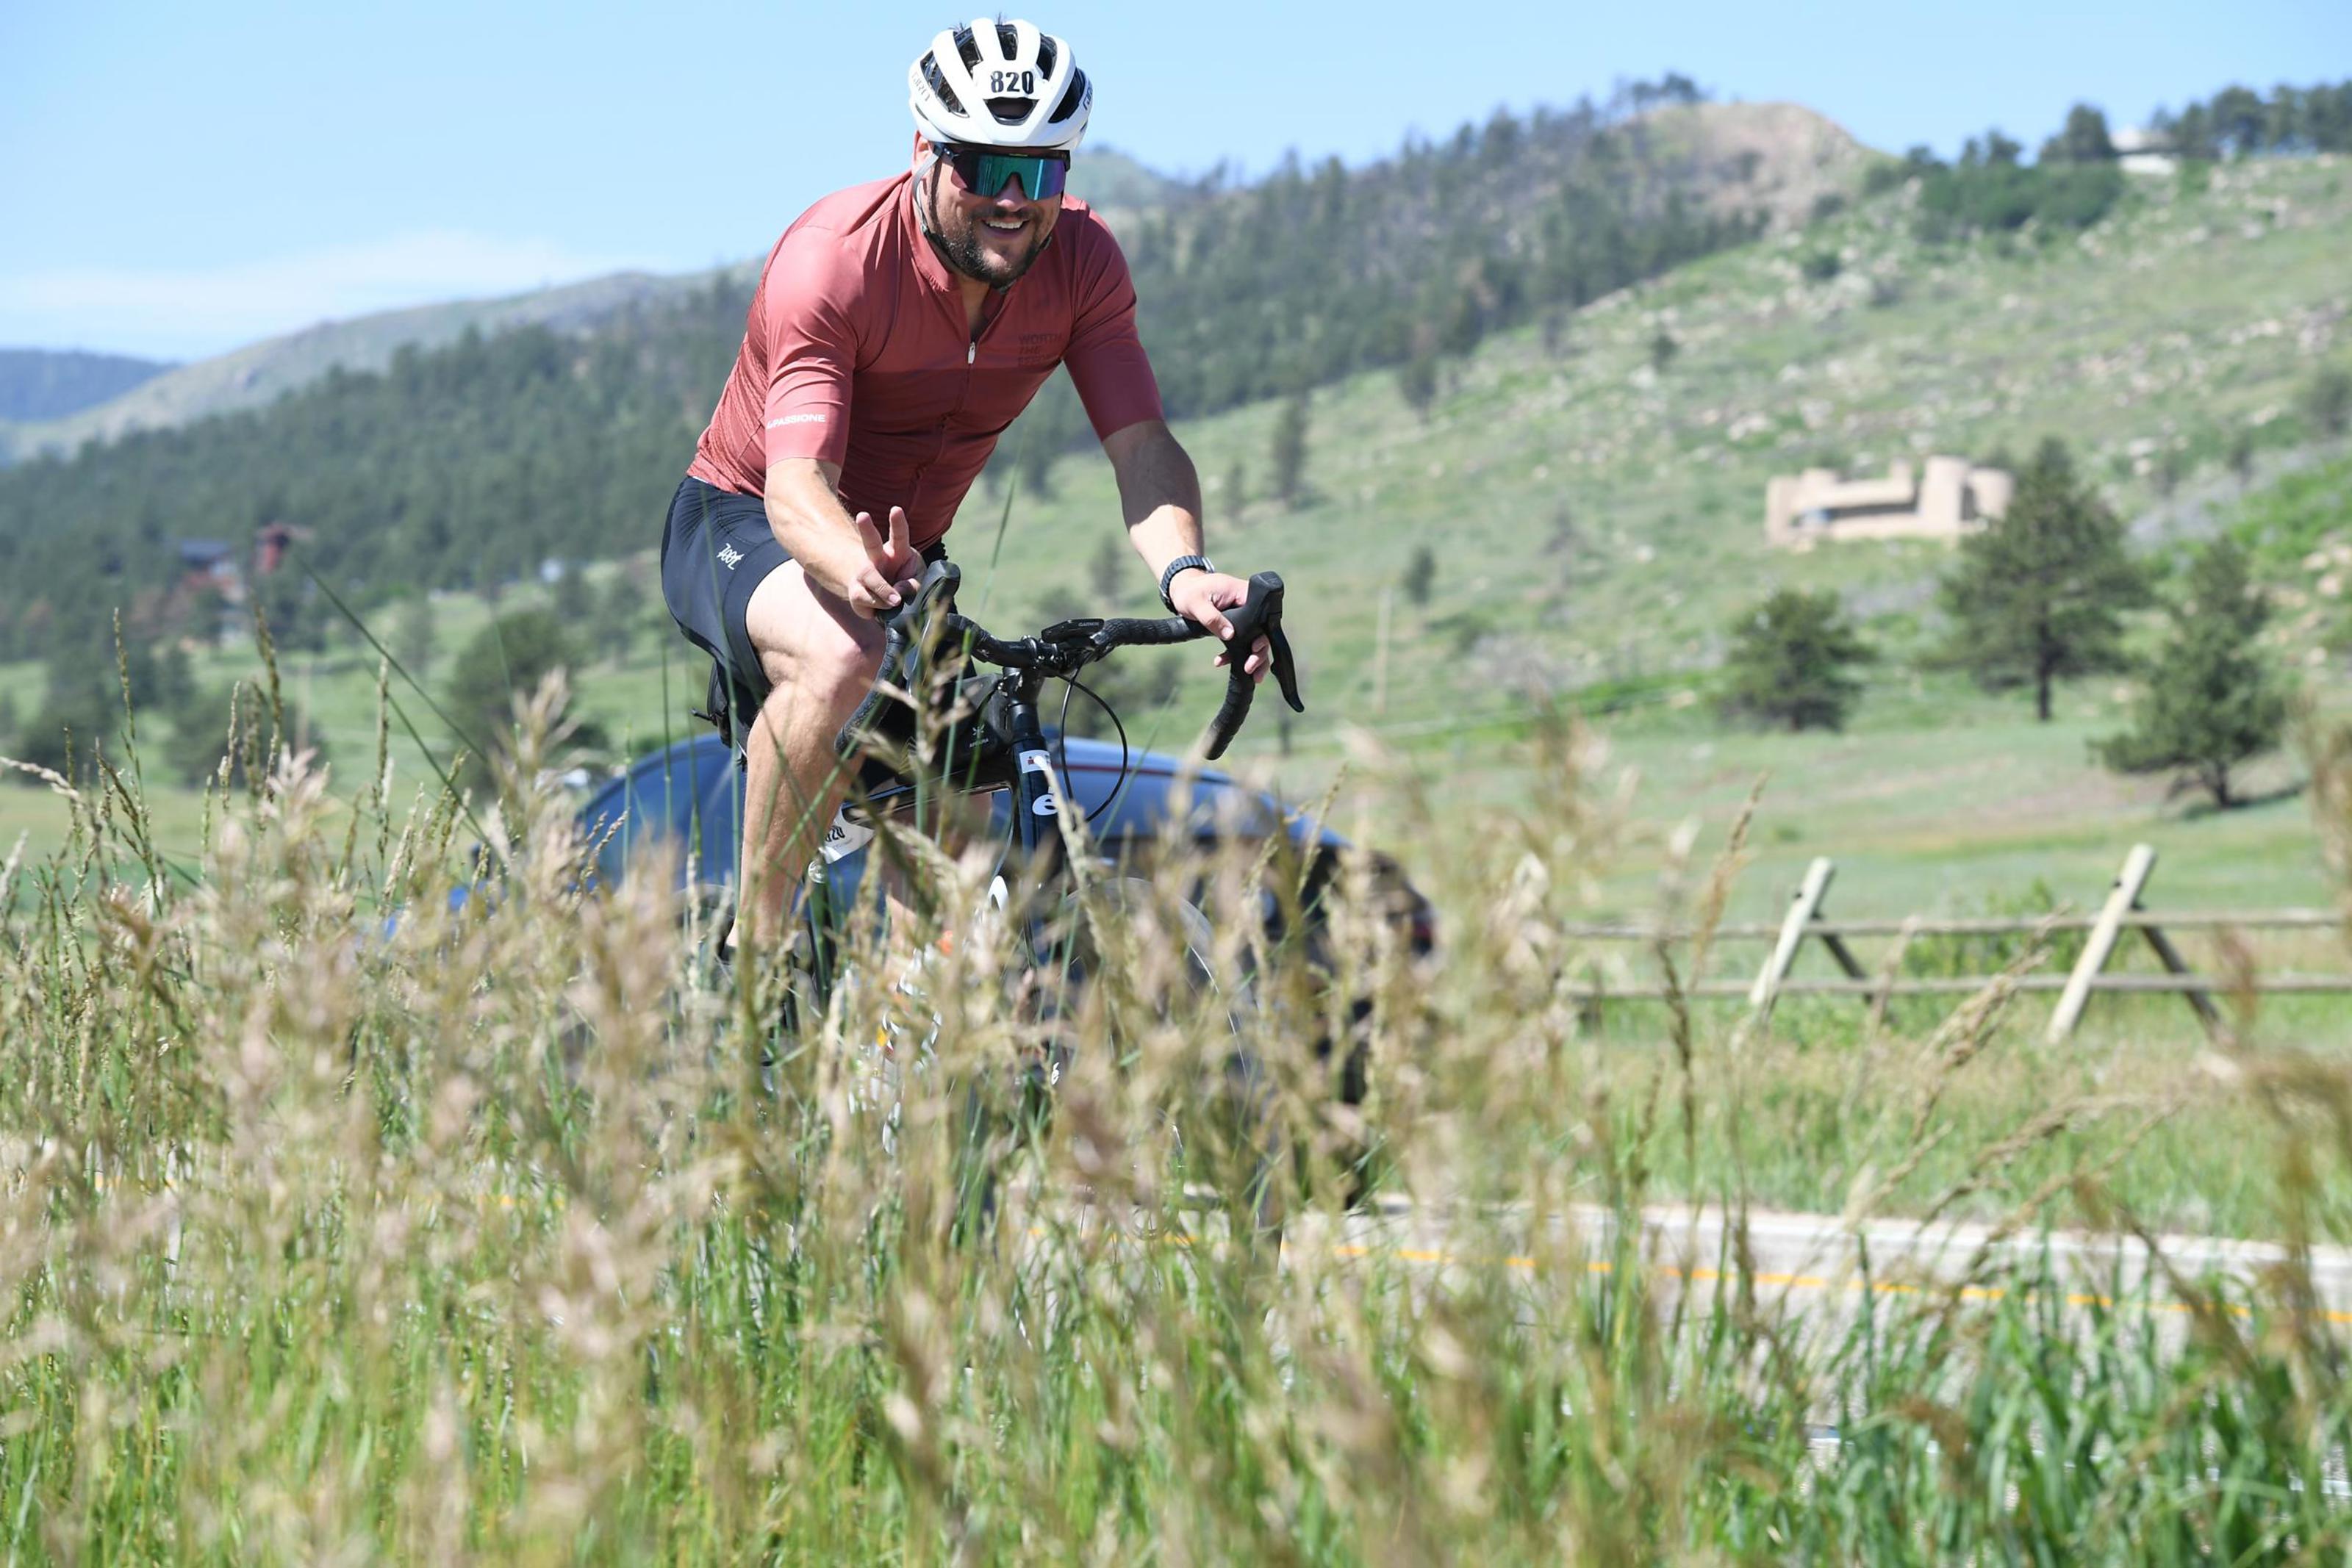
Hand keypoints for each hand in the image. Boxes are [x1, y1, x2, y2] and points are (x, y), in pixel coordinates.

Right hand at [844, 505, 923, 618]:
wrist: (886, 602)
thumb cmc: (906, 583)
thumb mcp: (918, 581)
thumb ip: (915, 584)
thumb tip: (899, 594)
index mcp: (898, 552)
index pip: (899, 536)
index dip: (898, 523)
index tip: (896, 510)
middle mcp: (878, 559)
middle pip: (871, 543)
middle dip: (867, 528)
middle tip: (862, 515)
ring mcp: (865, 576)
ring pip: (869, 576)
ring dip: (883, 588)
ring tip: (896, 602)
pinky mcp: (857, 594)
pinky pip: (869, 600)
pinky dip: (882, 607)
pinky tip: (885, 610)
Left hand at [1170, 569, 1270, 683]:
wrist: (1182, 590)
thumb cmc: (1190, 592)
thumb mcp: (1196, 603)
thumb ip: (1212, 618)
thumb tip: (1230, 635)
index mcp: (1244, 594)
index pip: (1261, 616)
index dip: (1261, 636)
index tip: (1254, 650)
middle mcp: (1247, 604)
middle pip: (1262, 631)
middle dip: (1259, 653)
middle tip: (1251, 669)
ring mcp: (1243, 615)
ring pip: (1254, 639)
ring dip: (1252, 658)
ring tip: (1249, 674)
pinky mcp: (1235, 623)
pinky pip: (1241, 640)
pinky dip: (1234, 654)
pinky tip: (1220, 661)